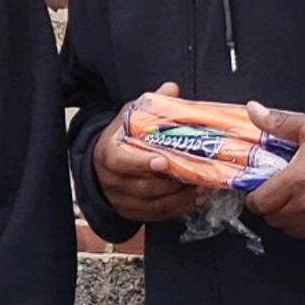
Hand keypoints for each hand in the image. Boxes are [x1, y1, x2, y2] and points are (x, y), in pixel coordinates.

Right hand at [93, 81, 207, 223]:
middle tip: (196, 177)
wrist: (103, 165)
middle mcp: (111, 180)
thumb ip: (151, 104)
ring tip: (201, 188)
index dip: (141, 164)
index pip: (120, 162)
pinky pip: (156, 216)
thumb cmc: (122, 139)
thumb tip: (172, 88)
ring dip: (179, 199)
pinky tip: (194, 200)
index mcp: (107, 153)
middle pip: (142, 187)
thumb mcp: (131, 117)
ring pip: (152, 205)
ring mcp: (120, 199)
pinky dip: (177, 210)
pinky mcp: (132, 213)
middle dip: (171, 184)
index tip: (163, 162)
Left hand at [243, 102, 304, 243]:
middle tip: (281, 192)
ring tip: (299, 200)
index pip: (259, 203)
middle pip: (272, 218)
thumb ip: (279, 123)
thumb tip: (253, 110)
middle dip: (272, 206)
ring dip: (289, 218)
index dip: (256, 197)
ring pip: (290, 230)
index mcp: (296, 180)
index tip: (261, 190)